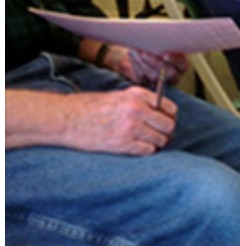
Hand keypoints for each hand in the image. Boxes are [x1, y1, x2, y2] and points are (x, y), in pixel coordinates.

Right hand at [62, 88, 178, 155]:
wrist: (64, 119)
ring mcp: (131, 127)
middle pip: (169, 125)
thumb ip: (139, 102)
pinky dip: (146, 151)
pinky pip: (148, 150)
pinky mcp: (123, 143)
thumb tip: (159, 113)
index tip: (164, 122)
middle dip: (165, 132)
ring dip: (156, 143)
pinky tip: (137, 147)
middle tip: (158, 135)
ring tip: (146, 142)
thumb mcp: (117, 96)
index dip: (169, 116)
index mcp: (137, 94)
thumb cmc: (86, 107)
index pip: (169, 107)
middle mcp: (137, 109)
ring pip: (161, 139)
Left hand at [113, 47, 188, 86]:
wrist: (147, 52)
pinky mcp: (147, 82)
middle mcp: (173, 76)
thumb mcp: (167, 44)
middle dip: (155, 63)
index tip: (165, 56)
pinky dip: (136, 66)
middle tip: (144, 54)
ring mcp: (160, 81)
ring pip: (153, 76)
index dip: (174, 60)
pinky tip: (132, 55)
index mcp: (181, 66)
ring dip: (142, 63)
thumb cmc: (161, 45)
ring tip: (134, 51)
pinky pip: (142, 77)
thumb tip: (162, 37)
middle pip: (167, 73)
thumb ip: (167, 42)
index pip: (181, 64)